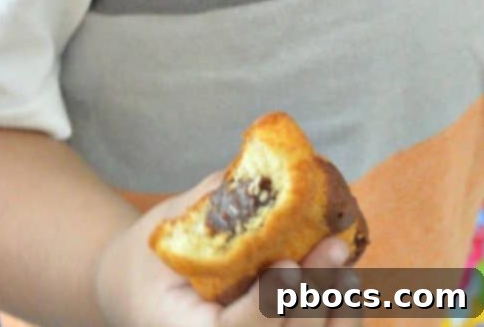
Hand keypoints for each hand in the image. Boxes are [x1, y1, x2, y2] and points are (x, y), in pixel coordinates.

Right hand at [95, 172, 360, 326]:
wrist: (135, 293)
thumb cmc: (148, 258)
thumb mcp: (165, 228)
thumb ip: (206, 204)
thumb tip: (252, 172)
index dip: (266, 305)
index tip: (288, 265)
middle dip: (310, 302)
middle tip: (333, 250)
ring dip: (330, 316)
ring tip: (348, 272)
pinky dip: (329, 318)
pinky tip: (345, 288)